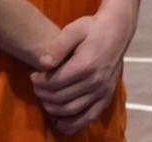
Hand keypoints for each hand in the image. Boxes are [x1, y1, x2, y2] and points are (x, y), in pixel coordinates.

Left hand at [31, 11, 133, 135]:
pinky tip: (59, 121)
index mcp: (86, 65)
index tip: (33, 74)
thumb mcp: (74, 29)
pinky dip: (71, 124)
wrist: (119, 30)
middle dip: (42, 93)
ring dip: (51, 107)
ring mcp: (103, 91)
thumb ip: (57, 46)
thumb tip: (42, 64)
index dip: (37, 81)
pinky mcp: (107, 97)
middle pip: (58, 98)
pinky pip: (87, 118)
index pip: (52, 83)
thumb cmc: (94, 28)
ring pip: (69, 110)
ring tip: (46, 96)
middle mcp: (96, 81)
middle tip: (38, 85)